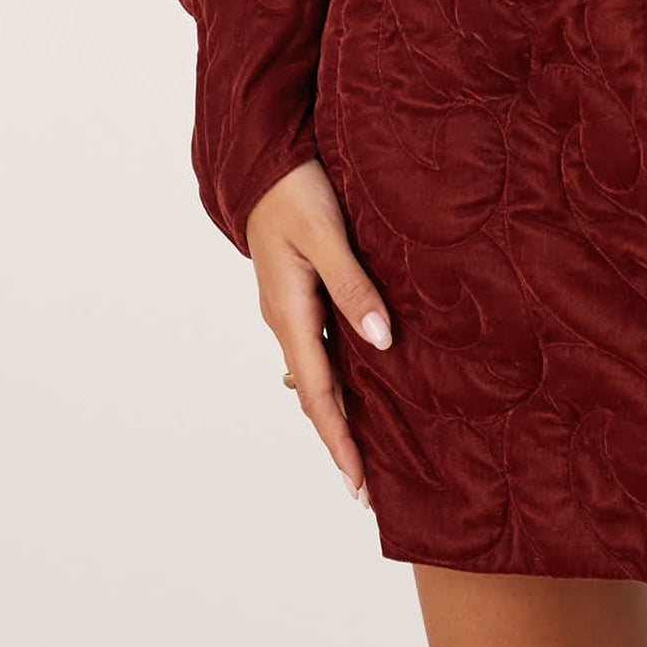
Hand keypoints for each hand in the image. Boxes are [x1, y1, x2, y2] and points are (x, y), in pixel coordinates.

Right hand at [245, 155, 396, 509]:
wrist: (263, 160)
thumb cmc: (296, 189)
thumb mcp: (327, 233)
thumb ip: (353, 286)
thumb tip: (382, 341)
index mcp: (290, 312)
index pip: (317, 394)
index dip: (338, 441)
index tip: (357, 484)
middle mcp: (286, 319)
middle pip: (315, 394)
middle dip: (338, 440)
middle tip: (365, 487)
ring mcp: (290, 308)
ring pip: (316, 374)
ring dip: (337, 413)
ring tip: (364, 448)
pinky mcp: (299, 294)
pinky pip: (319, 348)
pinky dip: (336, 378)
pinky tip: (356, 384)